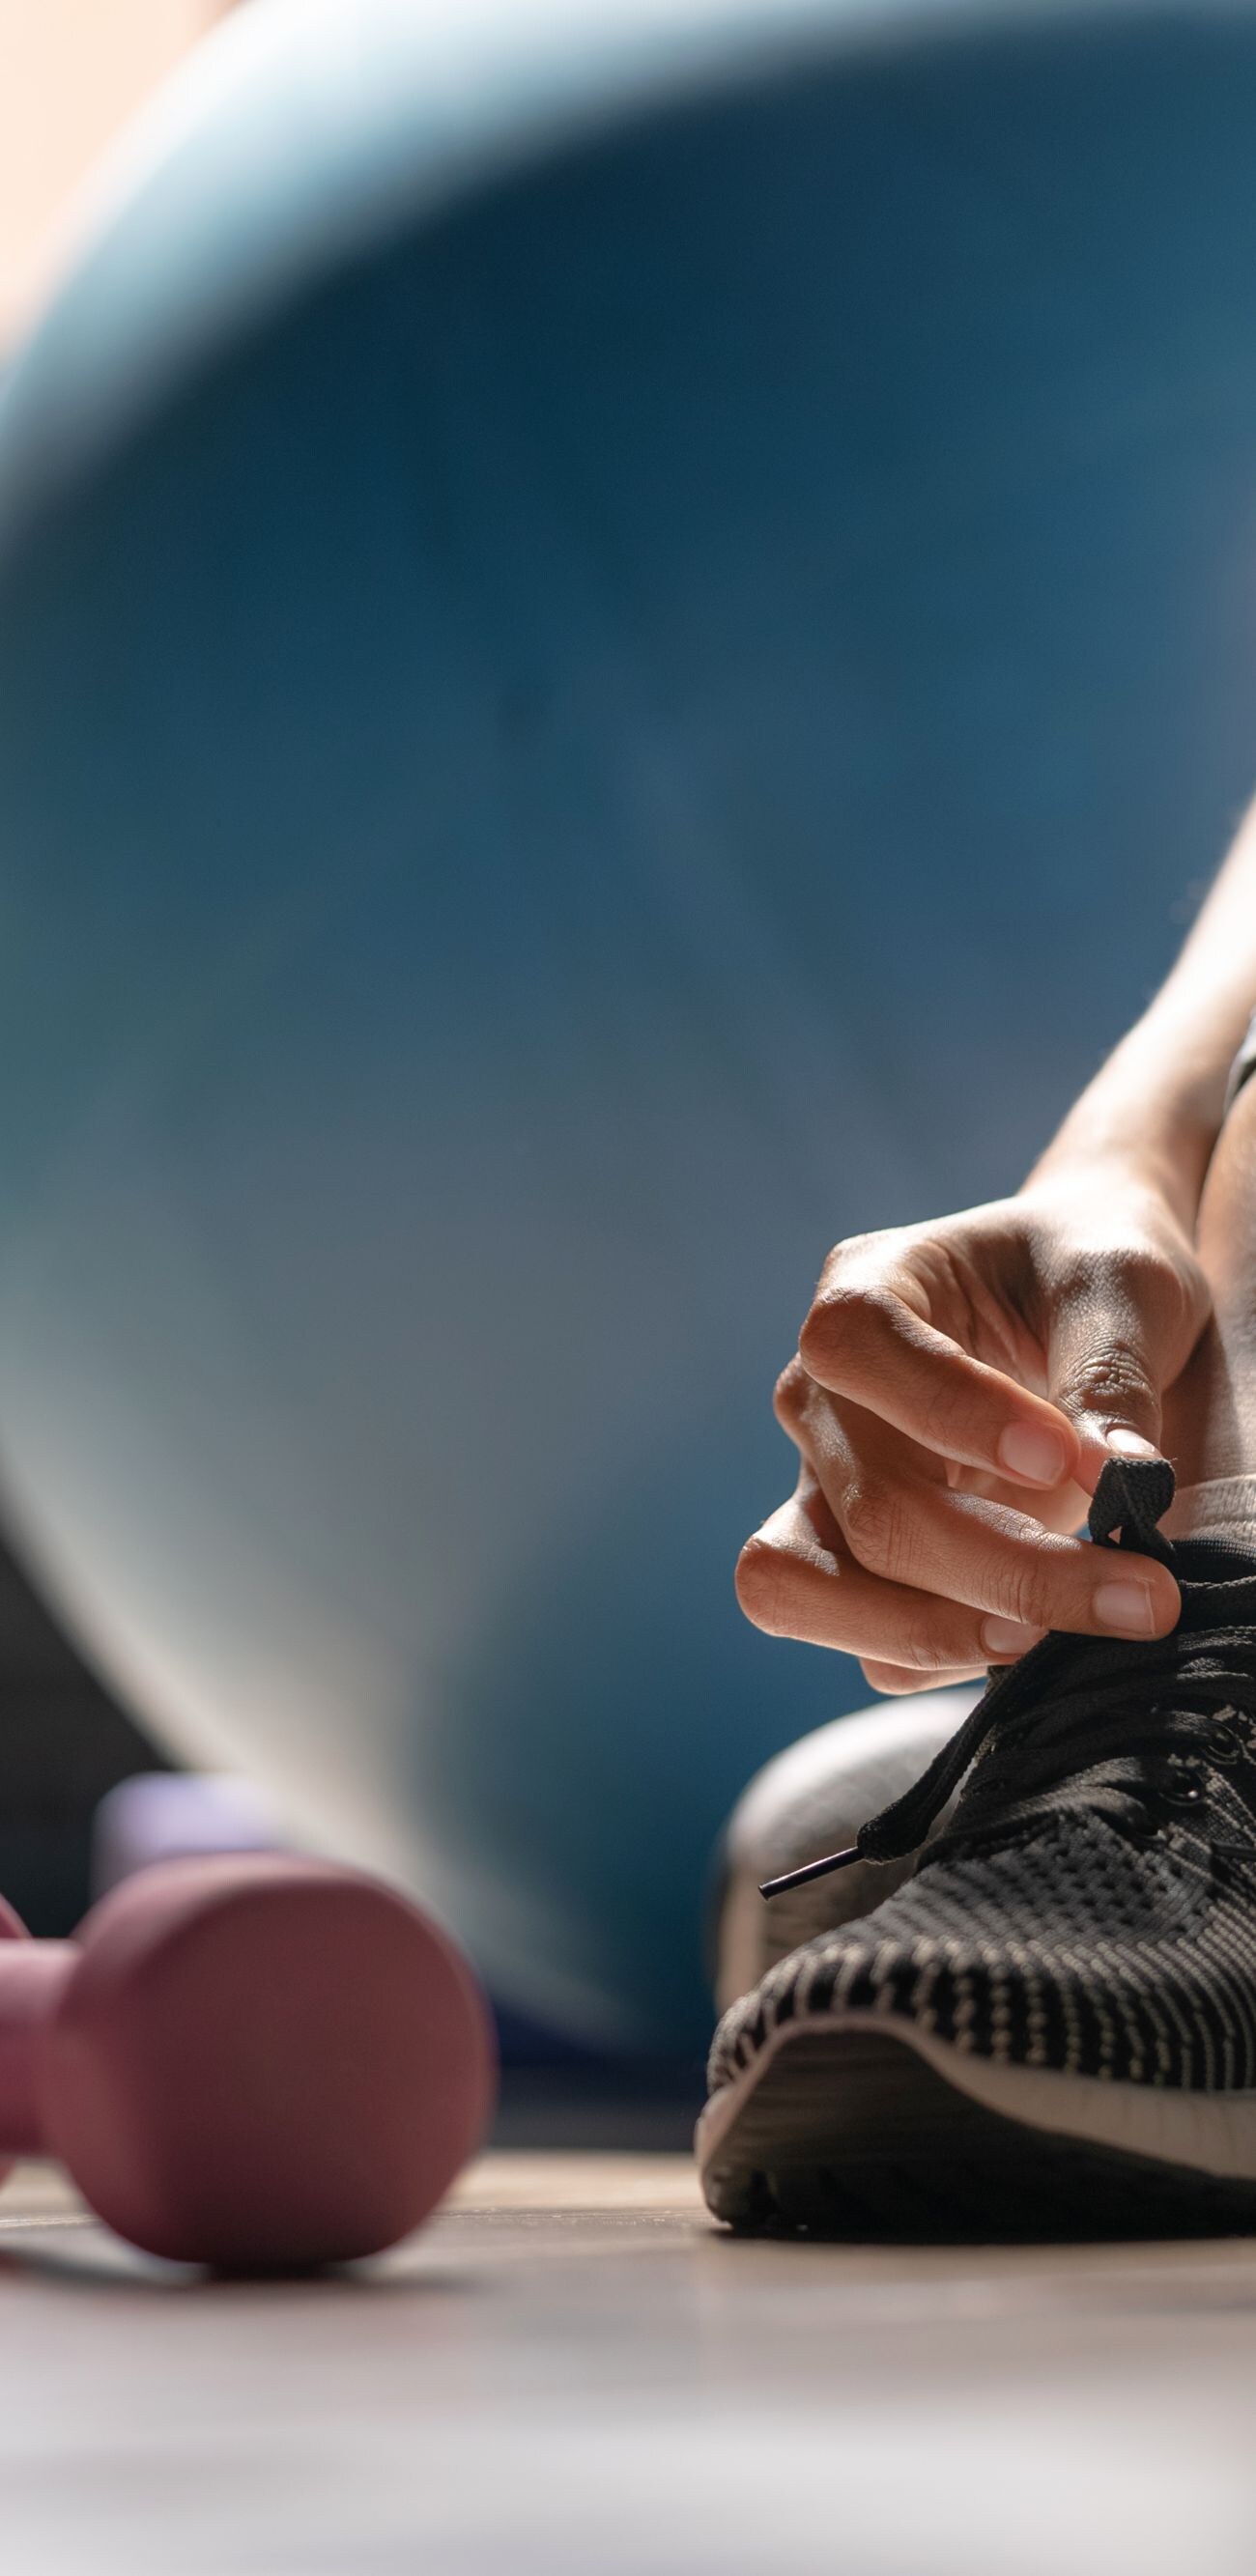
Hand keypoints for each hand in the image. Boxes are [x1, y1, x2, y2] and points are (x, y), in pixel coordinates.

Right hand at [737, 1170, 1209, 1690]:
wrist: (1085, 1311)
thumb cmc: (1091, 1273)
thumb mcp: (1122, 1284)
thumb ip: (1110, 1371)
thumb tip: (1117, 1484)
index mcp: (864, 1290)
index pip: (857, 1347)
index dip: (950, 1411)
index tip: (1066, 1458)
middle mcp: (818, 1395)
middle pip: (868, 1503)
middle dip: (1007, 1568)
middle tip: (1144, 1593)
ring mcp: (822, 1488)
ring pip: (810, 1589)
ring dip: (942, 1632)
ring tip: (1057, 1642)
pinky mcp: (852, 1567)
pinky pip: (866, 1646)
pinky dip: (946, 1658)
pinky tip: (1037, 1639)